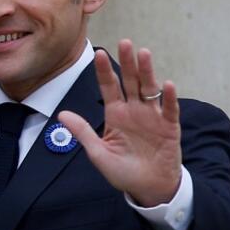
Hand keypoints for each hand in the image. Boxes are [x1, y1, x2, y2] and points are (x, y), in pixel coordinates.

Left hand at [58, 39, 182, 206]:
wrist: (148, 188)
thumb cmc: (122, 171)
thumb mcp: (98, 153)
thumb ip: (83, 132)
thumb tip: (61, 114)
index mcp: (115, 114)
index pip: (108, 87)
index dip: (103, 70)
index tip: (97, 52)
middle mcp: (134, 110)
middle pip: (130, 81)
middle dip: (127, 62)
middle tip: (124, 42)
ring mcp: (152, 116)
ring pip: (150, 89)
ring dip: (147, 71)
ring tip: (144, 53)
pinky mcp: (169, 126)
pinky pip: (169, 109)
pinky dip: (168, 97)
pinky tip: (167, 84)